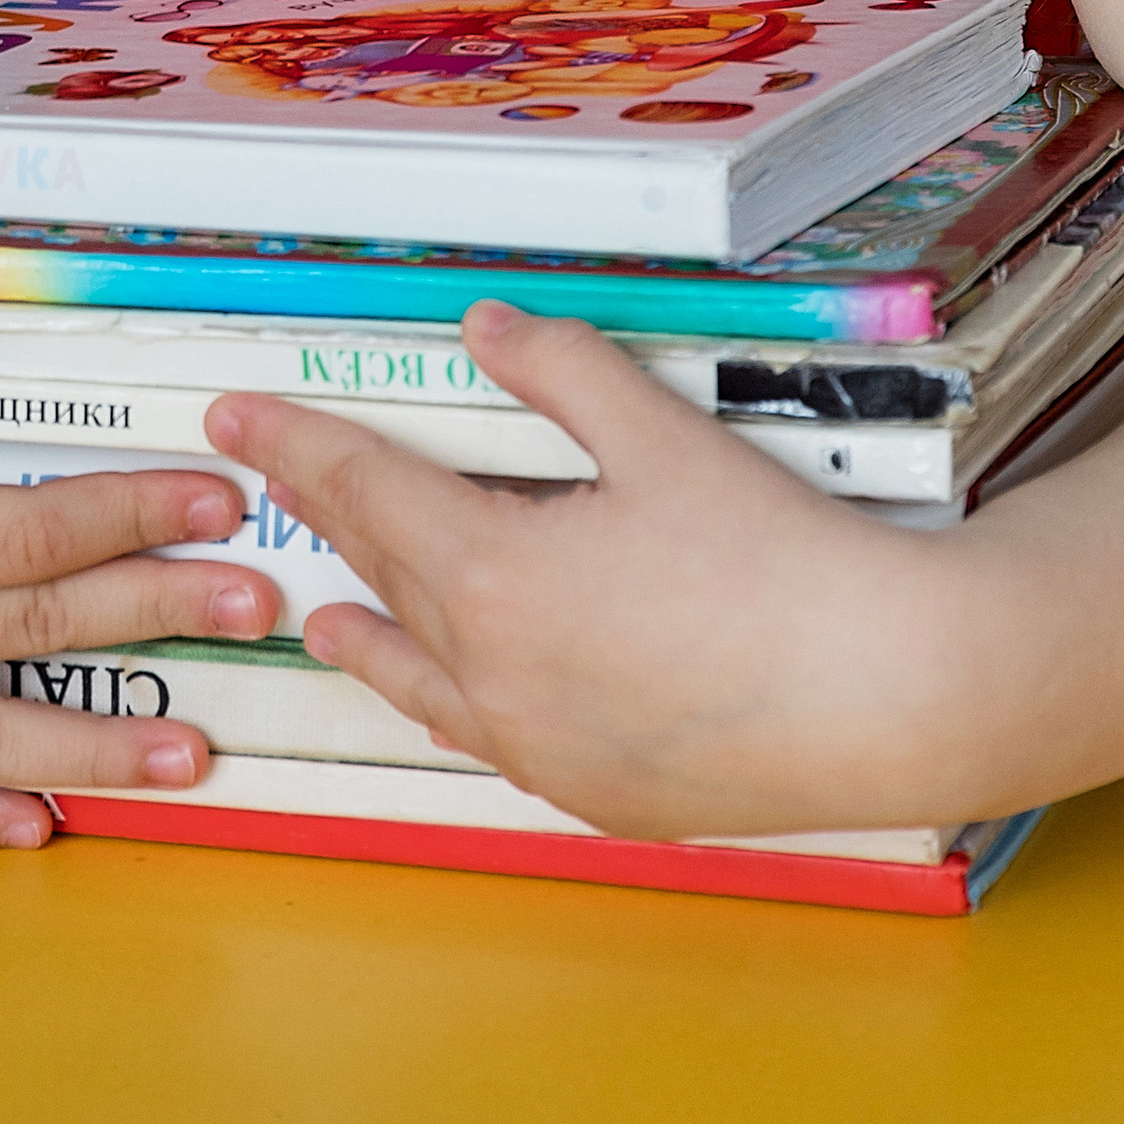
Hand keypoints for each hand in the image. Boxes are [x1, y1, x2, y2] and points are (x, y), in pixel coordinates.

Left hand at [207, 301, 966, 841]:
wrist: (890, 692)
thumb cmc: (780, 559)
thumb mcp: (661, 435)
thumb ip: (562, 371)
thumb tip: (485, 329)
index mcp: (493, 579)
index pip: (365, 492)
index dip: (297, 444)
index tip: (234, 416)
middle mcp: (496, 676)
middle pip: (387, 576)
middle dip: (327, 517)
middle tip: (276, 479)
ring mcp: (543, 747)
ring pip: (427, 676)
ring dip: (372, 633)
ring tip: (322, 618)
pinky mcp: (599, 793)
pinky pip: (492, 736)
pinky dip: (452, 699)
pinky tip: (458, 692)